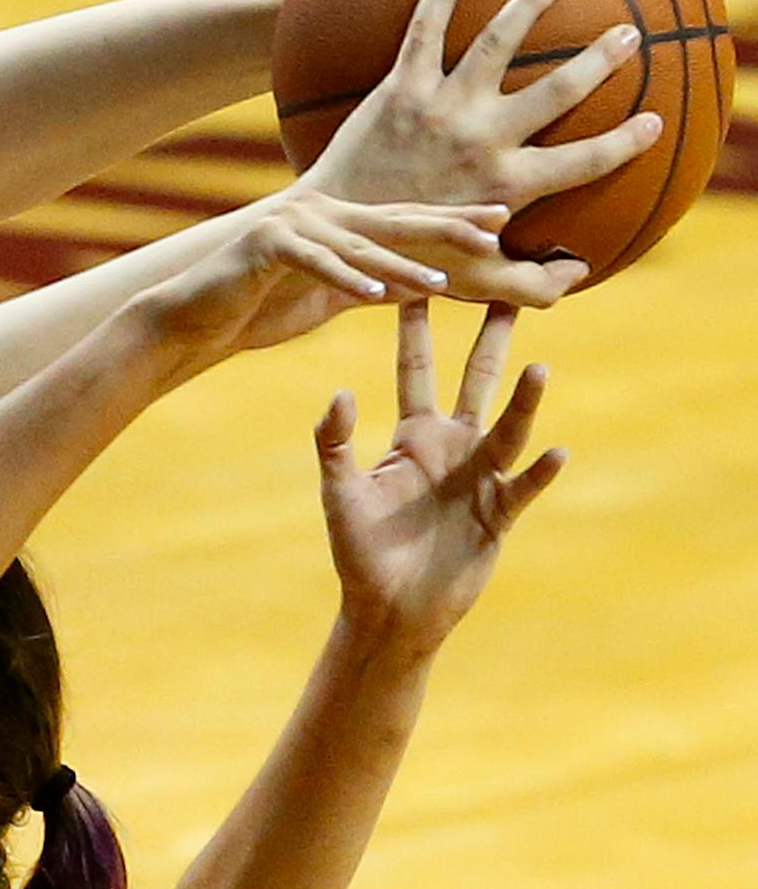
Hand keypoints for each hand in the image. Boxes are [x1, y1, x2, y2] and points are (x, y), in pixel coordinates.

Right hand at [138, 191, 502, 367]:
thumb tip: (417, 284)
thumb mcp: (325, 297)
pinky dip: (345, 278)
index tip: (502, 221)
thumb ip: (368, 283)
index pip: (406, 221)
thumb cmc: (254, 309)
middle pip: (395, 221)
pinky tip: (374, 293)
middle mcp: (320, 213)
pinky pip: (315, 263)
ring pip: (360, 245)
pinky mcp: (266, 245)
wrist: (189, 318)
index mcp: (337, 223)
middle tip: (496, 229)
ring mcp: (292, 224)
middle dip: (447, 226)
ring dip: (402, 265)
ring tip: (442, 280)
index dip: (453, 221)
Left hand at [298, 0, 661, 301]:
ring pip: (497, 45)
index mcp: (506, 185)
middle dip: (599, 59)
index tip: (654, 121)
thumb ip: (529, 282)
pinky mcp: (400, 91)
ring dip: (528, 7)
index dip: (625, 142)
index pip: (584, 161)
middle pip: (557, 90)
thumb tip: (579, 273)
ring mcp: (441, 110)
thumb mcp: (472, 278)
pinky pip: (423, 32)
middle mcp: (481, 141)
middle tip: (628, 32)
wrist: (330, 236)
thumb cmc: (404, 260)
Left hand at [317, 300, 565, 649]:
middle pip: (475, 382)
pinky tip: (556, 450)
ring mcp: (480, 479)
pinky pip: (522, 488)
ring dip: (523, 400)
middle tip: (510, 290)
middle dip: (490, 339)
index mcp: (412, 437)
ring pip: (507, 428)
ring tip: (539, 366)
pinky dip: (538, 471)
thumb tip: (339, 391)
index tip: (423, 278)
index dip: (417, 329)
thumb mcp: (340, 494)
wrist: (388, 610)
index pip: (416, 371)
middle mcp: (452, 448)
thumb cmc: (359, 552)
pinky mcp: (498, 515)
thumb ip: (334, 443)